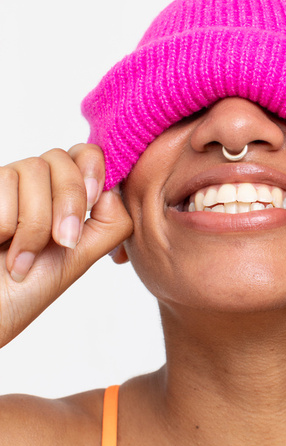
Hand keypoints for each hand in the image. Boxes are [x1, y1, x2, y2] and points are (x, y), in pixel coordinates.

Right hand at [0, 144, 132, 346]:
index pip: (85, 154)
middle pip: (62, 158)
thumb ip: (109, 224)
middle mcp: (33, 185)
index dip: (93, 170)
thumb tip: (114, 189)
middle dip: (69, 202)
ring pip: (34, 169)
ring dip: (34, 224)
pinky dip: (6, 224)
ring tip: (22, 259)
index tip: (94, 201)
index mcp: (61, 197)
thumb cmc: (26, 290)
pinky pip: (3, 182)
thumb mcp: (80, 256)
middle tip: (62, 242)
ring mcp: (5, 186)